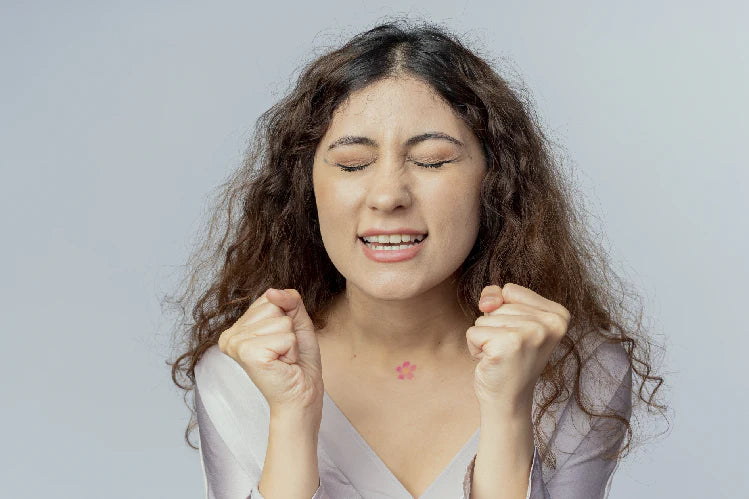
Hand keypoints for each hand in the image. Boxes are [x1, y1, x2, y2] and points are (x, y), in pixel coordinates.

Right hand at [218, 288, 323, 413]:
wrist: (302, 395)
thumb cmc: (298, 362)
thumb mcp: (297, 322)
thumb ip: (289, 300)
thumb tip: (272, 291)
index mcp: (237, 328)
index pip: (269, 298)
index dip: (286, 318)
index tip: (281, 341)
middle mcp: (230, 335)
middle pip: (274, 307)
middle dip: (288, 330)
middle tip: (283, 353)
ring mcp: (237, 345)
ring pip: (282, 321)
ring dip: (290, 341)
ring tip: (283, 359)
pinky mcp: (249, 354)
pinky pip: (286, 336)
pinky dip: (292, 351)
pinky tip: (283, 365)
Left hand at [467, 283, 569, 412]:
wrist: (509, 401)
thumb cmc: (509, 359)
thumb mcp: (510, 320)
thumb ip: (497, 297)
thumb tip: (487, 300)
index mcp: (558, 315)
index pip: (510, 290)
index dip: (503, 312)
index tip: (517, 337)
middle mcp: (549, 323)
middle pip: (498, 305)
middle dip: (494, 327)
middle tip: (509, 351)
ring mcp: (530, 334)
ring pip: (484, 318)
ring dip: (485, 338)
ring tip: (502, 356)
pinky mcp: (507, 345)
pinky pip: (473, 332)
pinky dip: (475, 347)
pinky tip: (492, 362)